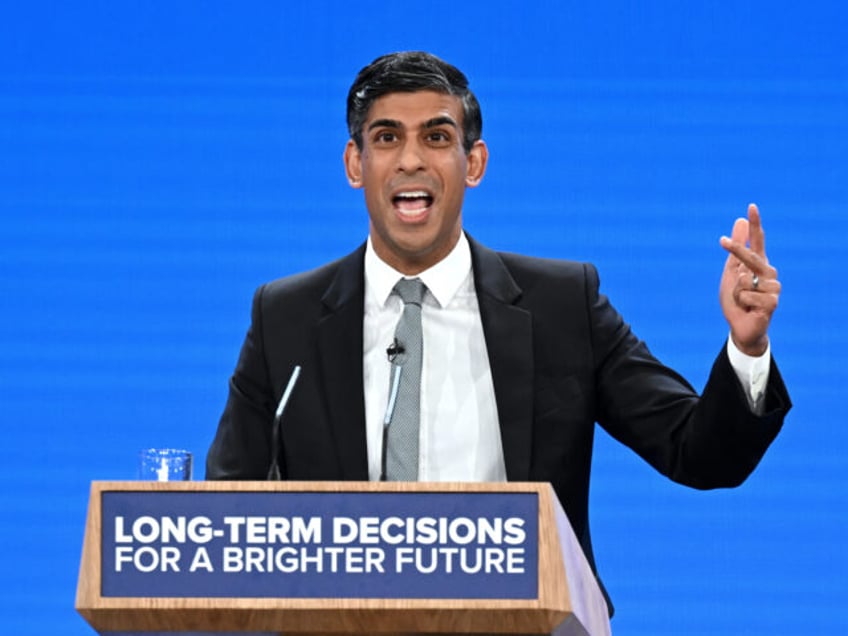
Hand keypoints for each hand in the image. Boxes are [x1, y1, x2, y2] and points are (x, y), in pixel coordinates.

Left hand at [719, 203, 780, 356]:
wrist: (741, 327)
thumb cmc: (737, 299)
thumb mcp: (731, 272)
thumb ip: (737, 249)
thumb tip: (739, 221)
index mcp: (759, 264)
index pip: (758, 240)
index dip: (755, 224)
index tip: (750, 206)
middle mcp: (769, 273)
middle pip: (750, 256)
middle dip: (736, 250)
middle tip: (722, 242)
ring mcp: (773, 288)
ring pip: (743, 279)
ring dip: (736, 293)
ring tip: (743, 301)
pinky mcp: (772, 303)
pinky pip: (746, 295)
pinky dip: (741, 302)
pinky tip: (749, 309)